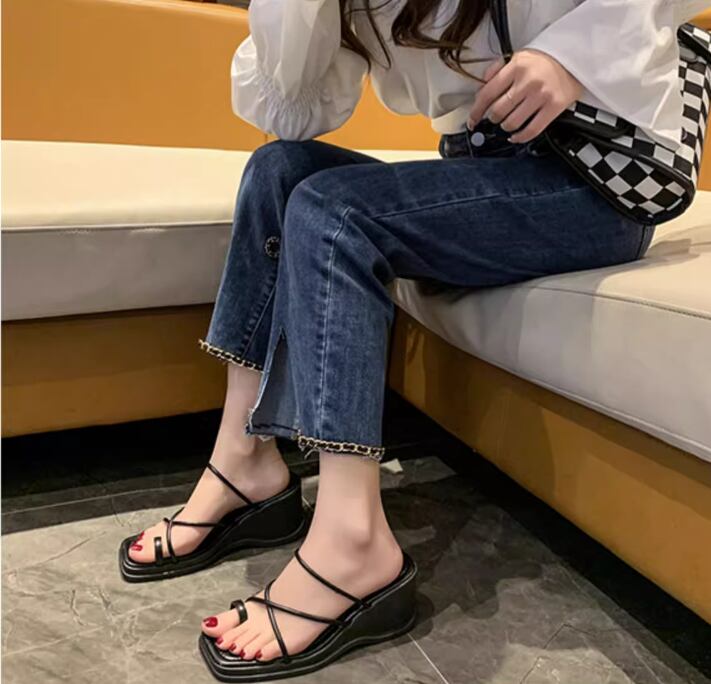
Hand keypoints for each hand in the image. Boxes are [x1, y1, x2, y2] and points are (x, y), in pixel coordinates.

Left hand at [468, 49, 582, 143]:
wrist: (576, 57)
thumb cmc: (545, 59)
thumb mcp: (519, 56)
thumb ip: (497, 69)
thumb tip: (481, 87)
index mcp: (516, 67)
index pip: (488, 94)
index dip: (476, 111)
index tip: (472, 120)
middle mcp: (528, 82)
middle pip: (498, 111)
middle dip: (493, 118)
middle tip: (495, 117)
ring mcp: (541, 95)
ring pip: (512, 123)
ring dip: (506, 127)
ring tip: (507, 123)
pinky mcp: (554, 107)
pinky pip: (531, 130)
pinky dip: (519, 138)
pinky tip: (515, 137)